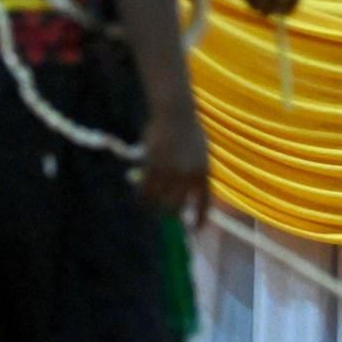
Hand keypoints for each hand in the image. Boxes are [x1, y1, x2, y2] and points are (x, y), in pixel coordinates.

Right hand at [140, 106, 212, 226]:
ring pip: (158, 200)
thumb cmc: (189, 130)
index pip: (204, 204)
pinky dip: (140, 195)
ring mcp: (171, 171)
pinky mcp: (154, 165)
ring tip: (147, 203)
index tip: (195, 229)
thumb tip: (187, 196)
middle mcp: (189, 175)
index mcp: (204, 173)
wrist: (176, 112)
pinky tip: (138, 194)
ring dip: (152, 204)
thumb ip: (196, 174)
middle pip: (177, 207)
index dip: (200, 219)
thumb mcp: (200, 153)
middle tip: (162, 212)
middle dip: (169, 213)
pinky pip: (145, 189)